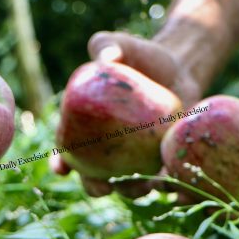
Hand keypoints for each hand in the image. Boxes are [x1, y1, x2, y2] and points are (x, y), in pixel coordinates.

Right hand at [52, 31, 201, 196]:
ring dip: (133, 192)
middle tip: (102, 187)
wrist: (177, 67)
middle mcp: (108, 151)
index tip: (61, 169)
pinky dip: (167, 185)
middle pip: (94, 177)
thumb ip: (107, 46)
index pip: (67, 150)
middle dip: (95, 187)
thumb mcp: (122, 47)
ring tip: (143, 186)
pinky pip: (164, 178)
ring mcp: (136, 160)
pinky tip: (173, 184)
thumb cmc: (140, 56)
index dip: (61, 163)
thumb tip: (106, 57)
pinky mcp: (164, 161)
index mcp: (87, 129)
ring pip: (130, 185)